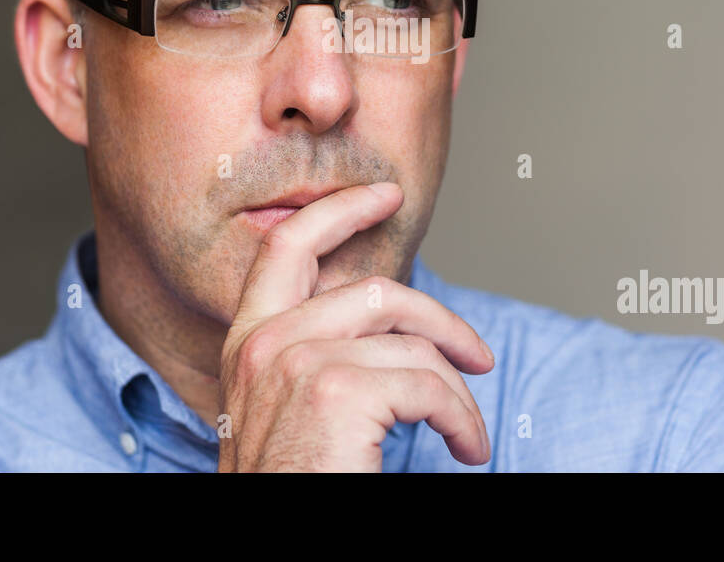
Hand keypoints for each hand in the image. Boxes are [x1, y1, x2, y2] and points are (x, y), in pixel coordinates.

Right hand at [217, 182, 494, 471]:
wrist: (282, 533)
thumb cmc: (291, 481)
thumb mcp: (284, 411)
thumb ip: (316, 356)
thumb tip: (388, 328)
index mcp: (246, 342)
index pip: (285, 247)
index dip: (339, 210)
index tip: (385, 194)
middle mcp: (264, 342)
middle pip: (375, 288)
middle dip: (441, 318)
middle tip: (477, 355)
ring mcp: (296, 362)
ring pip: (413, 346)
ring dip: (458, 393)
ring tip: (468, 434)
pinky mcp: (336, 391)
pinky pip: (429, 386)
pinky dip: (462, 421)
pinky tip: (464, 450)